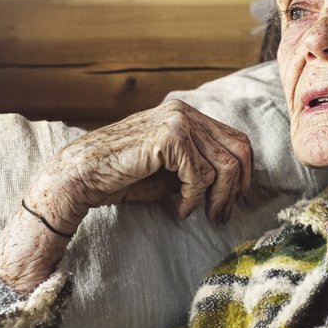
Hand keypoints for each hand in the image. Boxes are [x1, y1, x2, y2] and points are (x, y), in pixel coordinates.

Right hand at [28, 99, 253, 232]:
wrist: (82, 175)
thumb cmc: (124, 177)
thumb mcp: (171, 171)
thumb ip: (200, 168)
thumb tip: (234, 185)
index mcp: (187, 115)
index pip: (236, 140)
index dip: (245, 173)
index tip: (237, 199)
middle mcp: (184, 112)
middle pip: (237, 152)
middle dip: (235, 189)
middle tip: (223, 216)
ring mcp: (177, 121)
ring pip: (223, 167)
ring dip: (216, 199)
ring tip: (204, 216)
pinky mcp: (169, 138)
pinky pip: (199, 177)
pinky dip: (193, 199)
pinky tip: (180, 209)